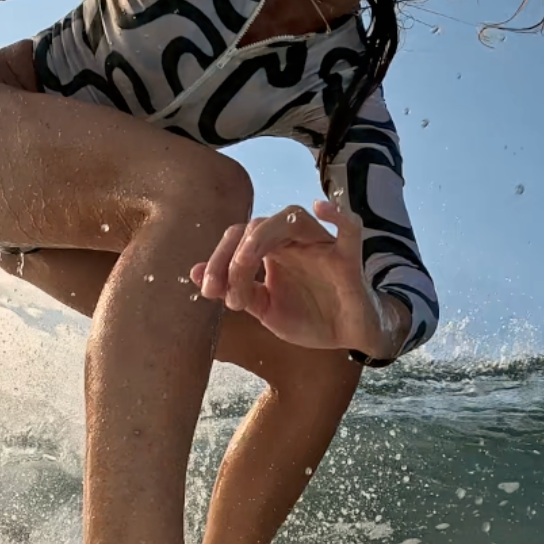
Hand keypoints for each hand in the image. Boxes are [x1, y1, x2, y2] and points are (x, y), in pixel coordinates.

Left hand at [190, 198, 408, 356]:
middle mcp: (294, 241)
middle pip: (257, 225)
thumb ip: (236, 289)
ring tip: (245, 262)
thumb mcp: (265, 308)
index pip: (238, 237)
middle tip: (223, 291)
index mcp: (272, 250)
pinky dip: (338, 214)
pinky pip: (350, 228)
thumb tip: (192, 272)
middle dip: (232, 256)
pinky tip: (321, 206)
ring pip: (292, 218)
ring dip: (262, 238)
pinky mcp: (349, 259)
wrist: (347, 337)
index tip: (207, 291)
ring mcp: (321, 246)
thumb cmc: (310, 316)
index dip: (216, 260)